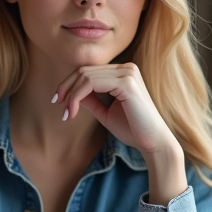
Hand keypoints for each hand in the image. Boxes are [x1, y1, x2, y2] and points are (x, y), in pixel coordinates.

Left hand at [53, 63, 186, 202]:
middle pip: (84, 70)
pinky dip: (77, 96)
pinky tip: (72, 112)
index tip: (59, 102)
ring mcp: (128, 73)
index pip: (89, 71)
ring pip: (85, 76)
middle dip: (66, 88)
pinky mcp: (127, 83)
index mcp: (123, 73)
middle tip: (58, 106)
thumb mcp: (105, 112)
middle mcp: (126, 68)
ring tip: (66, 113)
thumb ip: (90, 99)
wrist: (153, 142)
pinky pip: (91, 83)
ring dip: (71, 95)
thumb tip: (72, 93)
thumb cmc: (133, 129)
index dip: (70, 84)